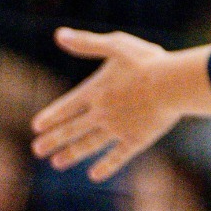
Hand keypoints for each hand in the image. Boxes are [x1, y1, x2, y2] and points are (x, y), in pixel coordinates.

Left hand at [30, 29, 210, 180]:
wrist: (173, 85)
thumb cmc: (148, 62)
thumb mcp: (116, 45)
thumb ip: (87, 43)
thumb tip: (59, 35)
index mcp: (96, 91)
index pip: (67, 107)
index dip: (51, 117)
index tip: (37, 127)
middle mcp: (102, 113)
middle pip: (72, 129)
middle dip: (53, 140)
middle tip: (37, 150)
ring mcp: (118, 129)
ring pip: (89, 144)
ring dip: (72, 154)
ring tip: (57, 163)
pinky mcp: (137, 140)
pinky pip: (118, 156)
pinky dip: (106, 166)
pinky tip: (95, 175)